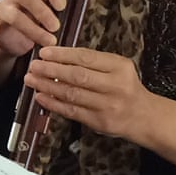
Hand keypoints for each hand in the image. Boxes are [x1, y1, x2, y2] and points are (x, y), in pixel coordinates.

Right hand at [0, 0, 66, 61]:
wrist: (10, 37)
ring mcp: (3, 7)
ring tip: (47, 41)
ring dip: (31, 28)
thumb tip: (79, 17)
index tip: (62, 6)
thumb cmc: (34, 22)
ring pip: (12, 13)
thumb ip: (59, 12)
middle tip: (56, 27)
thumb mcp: (48, 13)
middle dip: (42, 12)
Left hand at [25, 46, 160, 140]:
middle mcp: (115, 86)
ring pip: (72, 94)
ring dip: (48, 86)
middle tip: (34, 66)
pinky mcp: (99, 122)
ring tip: (32, 80)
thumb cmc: (125, 87)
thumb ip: (93, 62)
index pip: (86, 58)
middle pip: (78, 76)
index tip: (44, 52)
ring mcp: (107, 106)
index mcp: (120, 67)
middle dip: (51, 70)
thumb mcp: (118, 68)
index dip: (63, 54)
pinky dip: (53, 104)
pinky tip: (40, 97)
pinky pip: (72, 111)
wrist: (144, 116)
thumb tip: (58, 57)